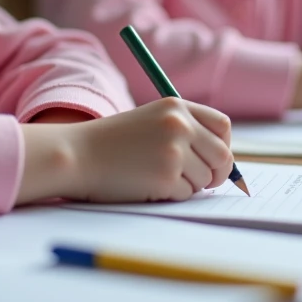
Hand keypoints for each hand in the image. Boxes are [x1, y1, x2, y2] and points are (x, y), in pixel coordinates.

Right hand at [16, 98, 233, 204]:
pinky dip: (171, 195)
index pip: (222, 126)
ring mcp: (174, 151)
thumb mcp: (150, 122)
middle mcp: (179, 125)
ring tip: (156, 176)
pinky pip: (186, 194)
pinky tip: (147, 184)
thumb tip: (224, 161)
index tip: (213, 159)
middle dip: (216, 174)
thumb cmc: (113, 143)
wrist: (77, 155)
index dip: (222, 146)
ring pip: (204, 179)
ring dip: (188, 185)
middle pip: (223, 156)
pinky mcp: (166, 177)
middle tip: (202, 182)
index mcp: (176, 106)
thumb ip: (184, 131)